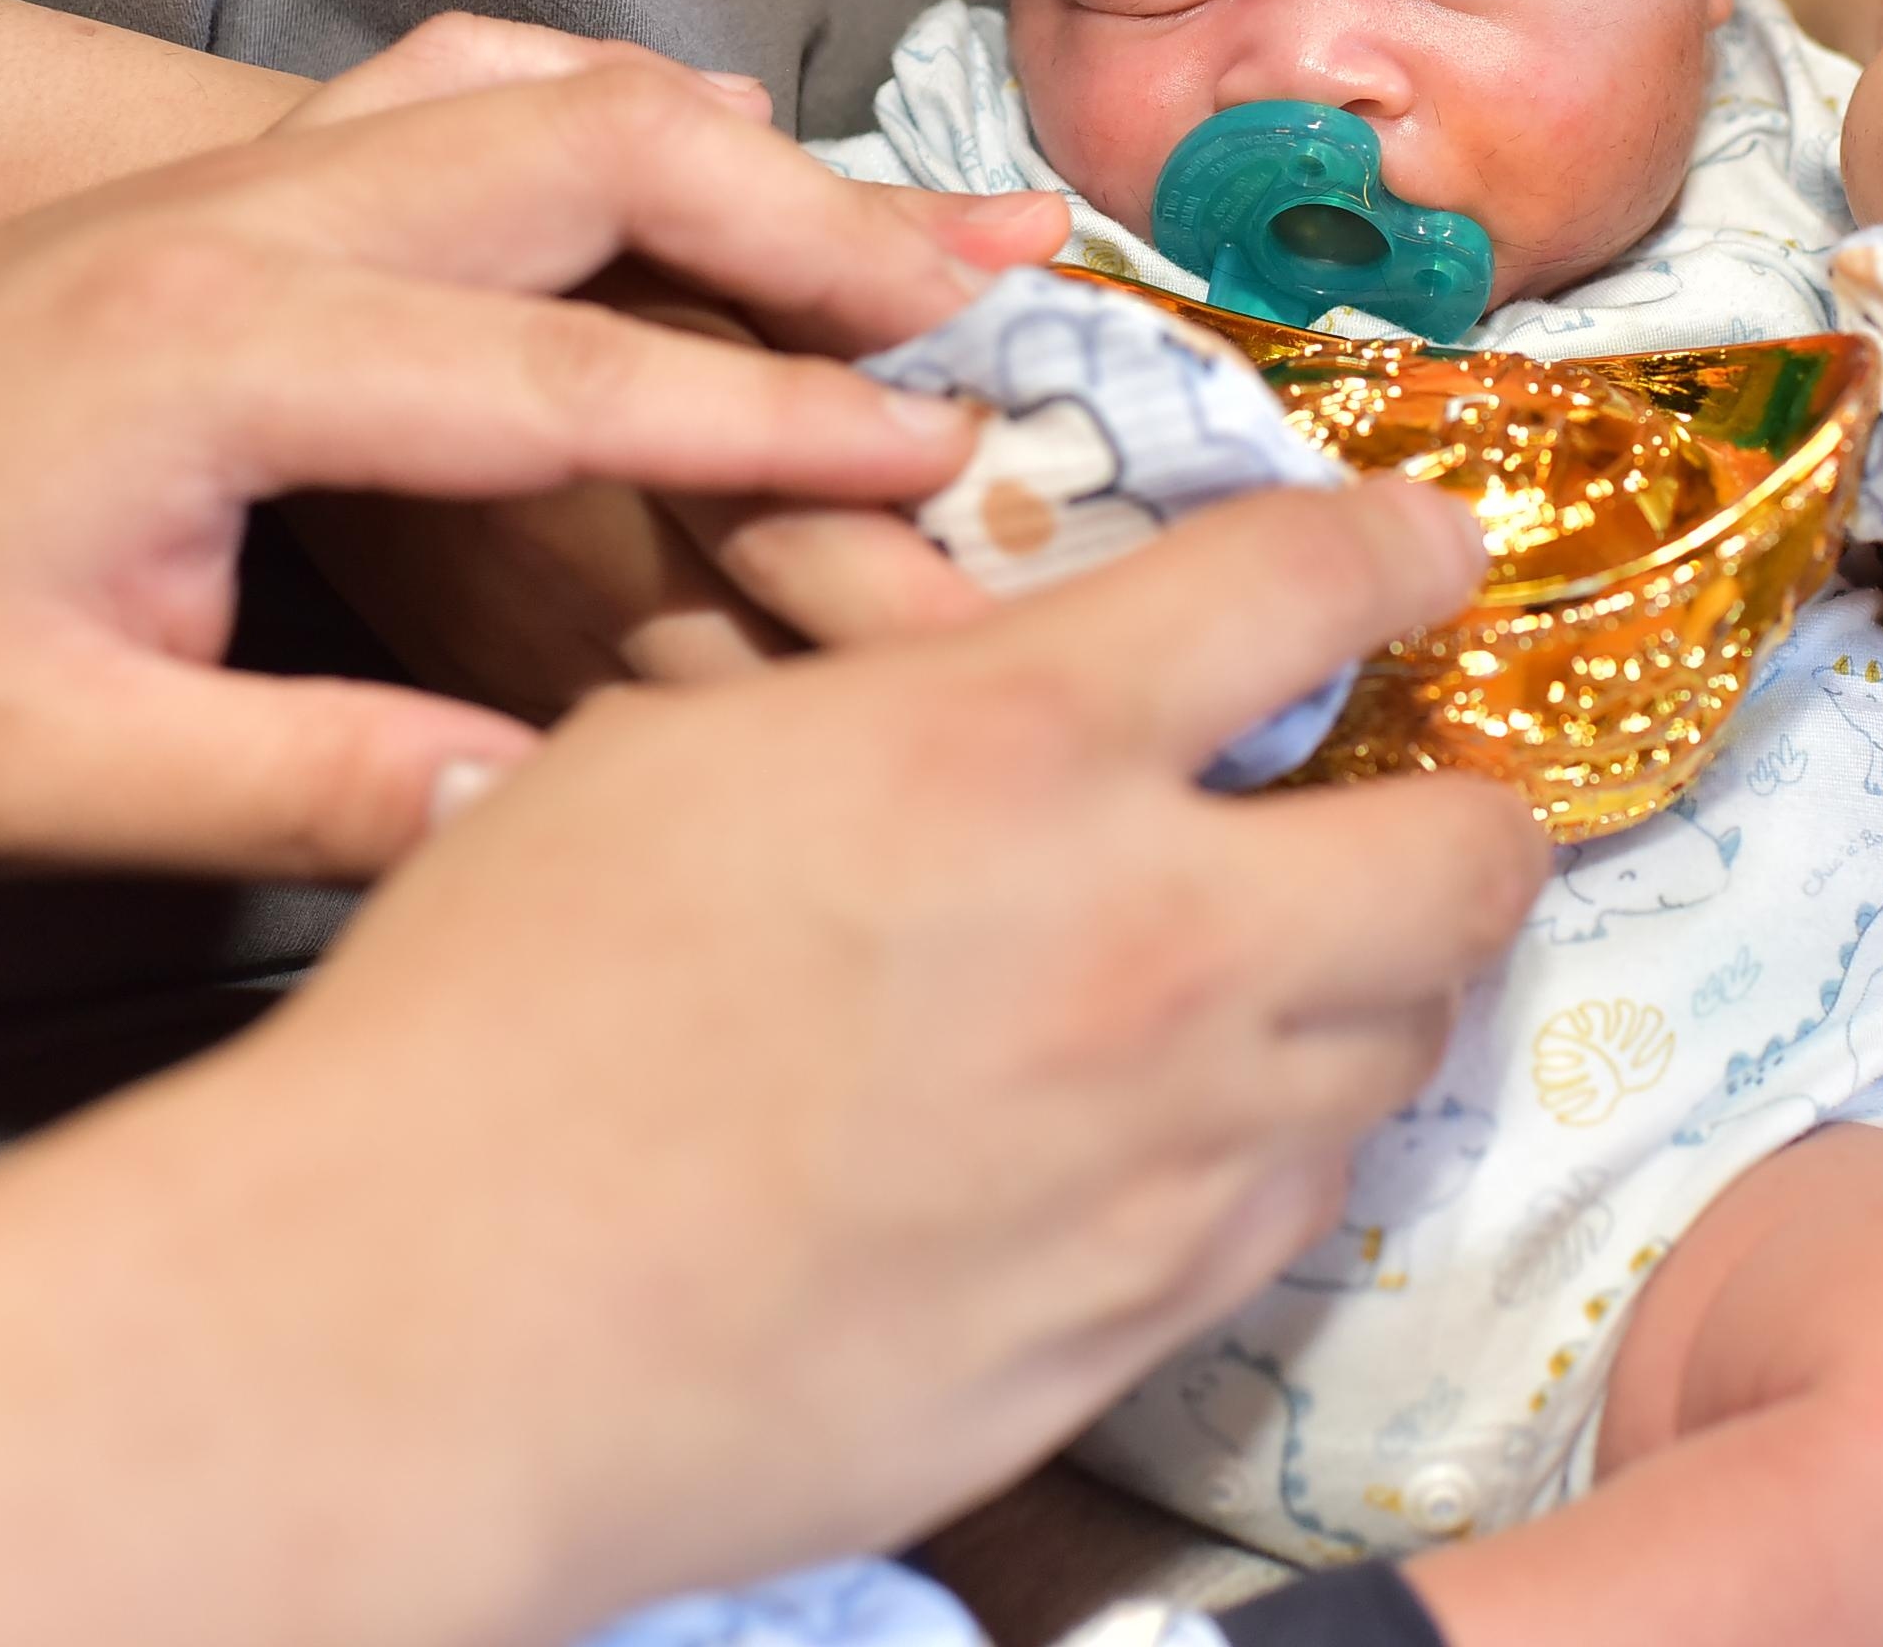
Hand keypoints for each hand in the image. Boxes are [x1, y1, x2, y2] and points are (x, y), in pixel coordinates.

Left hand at [0, 36, 1028, 878]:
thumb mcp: (25, 772)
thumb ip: (293, 785)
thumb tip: (549, 810)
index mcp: (216, 357)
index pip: (562, 375)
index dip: (772, 417)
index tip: (945, 456)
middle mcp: (254, 218)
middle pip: (601, 155)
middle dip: (821, 228)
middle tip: (998, 307)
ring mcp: (251, 168)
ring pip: (562, 94)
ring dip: (756, 156)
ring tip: (927, 223)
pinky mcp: (249, 171)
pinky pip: (481, 80)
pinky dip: (627, 104)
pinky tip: (718, 145)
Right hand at [262, 480, 1539, 1618]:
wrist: (419, 1334)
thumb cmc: (493, 1020)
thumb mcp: (675, 752)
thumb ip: (883, 696)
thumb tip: (974, 671)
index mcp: (1015, 749)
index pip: (1313, 586)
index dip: (1402, 547)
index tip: (1427, 551)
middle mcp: (1149, 946)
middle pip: (1464, 856)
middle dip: (1461, 810)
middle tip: (1401, 802)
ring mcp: (1164, 1156)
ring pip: (1401, 1043)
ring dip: (1365, 983)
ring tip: (1274, 965)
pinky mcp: (1136, 1321)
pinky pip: (1294, 1202)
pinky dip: (1272, 1138)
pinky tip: (1170, 1123)